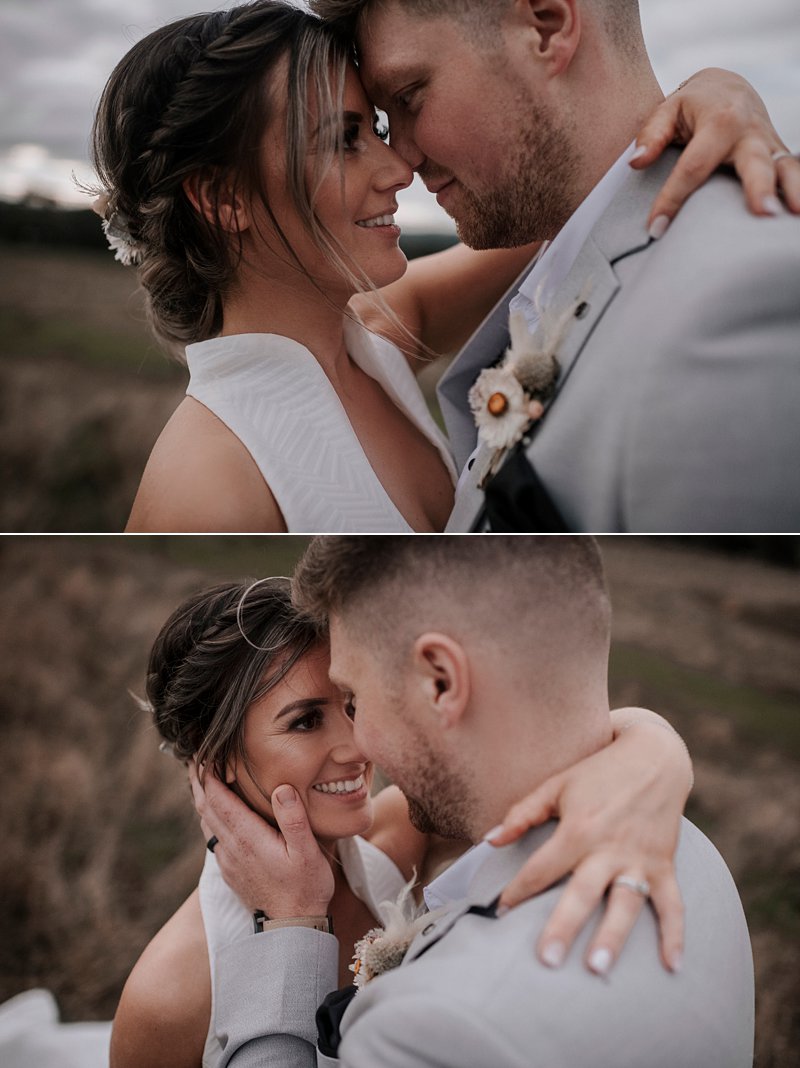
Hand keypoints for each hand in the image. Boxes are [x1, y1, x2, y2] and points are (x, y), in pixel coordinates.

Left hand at [189, 763, 334, 917]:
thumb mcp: (307, 851)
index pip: (218, 799)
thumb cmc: (305, 887)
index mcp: (247, 837)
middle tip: (194, 759)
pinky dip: (211, 817)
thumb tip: (281, 787)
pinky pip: (214, 837)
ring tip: (201, 780)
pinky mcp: (231, 870)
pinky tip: (218, 814)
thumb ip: (293, 818)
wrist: (292, 928)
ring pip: (207, 823)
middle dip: (199, 782)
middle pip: (206, 808)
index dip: (208, 775)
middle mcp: (232, 847)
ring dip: (202, 799)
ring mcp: (229, 860)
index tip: (202, 754)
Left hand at [488, 712, 689, 975]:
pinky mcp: (664, 864)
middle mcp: (609, 847)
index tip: (499, 912)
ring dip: (614, 936)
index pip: (542, 867)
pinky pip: (673, 904)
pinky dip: (676, 935)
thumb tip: (490, 840)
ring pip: (626, 903)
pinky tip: (673, 967)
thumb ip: (523, 813)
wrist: (654, 756)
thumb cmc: (598, 772)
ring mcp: (639, 859)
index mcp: (578, 828)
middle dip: (563, 926)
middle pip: (582, 892)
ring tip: (599, 969)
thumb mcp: (557, 784)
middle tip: (546, 960)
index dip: (518, 890)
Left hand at [631, 68, 799, 230]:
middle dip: (759, 187)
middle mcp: (750, 133)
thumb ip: (651, 134)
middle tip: (761, 213)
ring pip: (786, 168)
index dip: (673, 198)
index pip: (693, 166)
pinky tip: (796, 218)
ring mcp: (769, 146)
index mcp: (720, 120)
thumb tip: (636, 162)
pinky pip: (793, 174)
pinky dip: (799, 192)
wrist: (729, 87)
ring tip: (794, 216)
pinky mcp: (779, 158)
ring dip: (793, 192)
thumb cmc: (693, 104)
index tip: (656, 228)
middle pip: (755, 163)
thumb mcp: (669, 109)